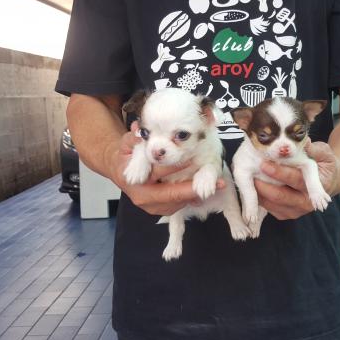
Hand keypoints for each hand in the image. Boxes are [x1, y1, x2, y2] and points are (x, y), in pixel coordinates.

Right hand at [108, 123, 223, 215]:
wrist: (122, 172)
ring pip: (179, 202)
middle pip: (171, 194)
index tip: (193, 159)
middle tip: (217, 183)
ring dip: (197, 193)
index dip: (175, 166)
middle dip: (194, 188)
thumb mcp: (127, 143)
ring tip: (217, 184)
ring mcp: (152, 207)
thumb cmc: (127, 156)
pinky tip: (207, 189)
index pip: (157, 172)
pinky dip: (194, 197)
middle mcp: (142, 197)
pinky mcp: (162, 210)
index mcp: (133, 181)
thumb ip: (135, 137)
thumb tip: (138, 128)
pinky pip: (180, 205)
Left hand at [254, 141, 339, 219]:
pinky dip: (259, 198)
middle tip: (250, 172)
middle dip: (263, 185)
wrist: (328, 181)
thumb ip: (313, 149)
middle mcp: (306, 202)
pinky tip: (253, 186)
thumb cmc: (324, 164)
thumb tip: (303, 141)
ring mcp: (296, 210)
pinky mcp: (286, 214)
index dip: (279, 173)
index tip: (264, 164)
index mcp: (318, 186)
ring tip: (248, 178)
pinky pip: (269, 208)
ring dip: (258, 192)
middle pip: (280, 196)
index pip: (295, 180)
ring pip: (271, 204)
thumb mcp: (324, 153)